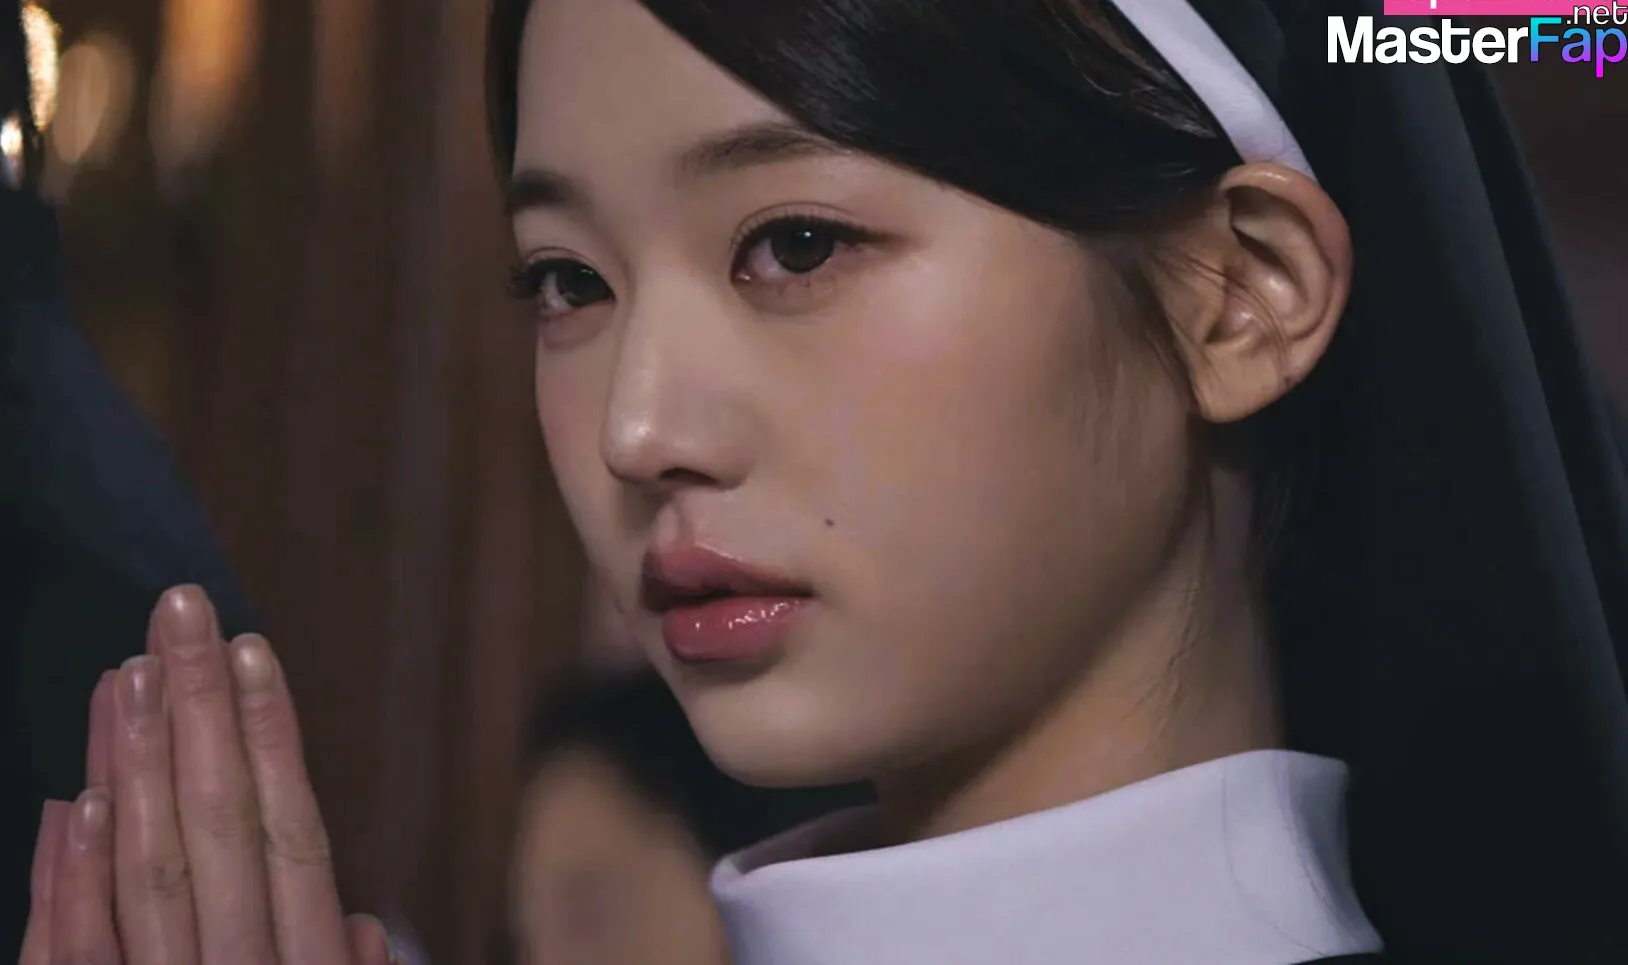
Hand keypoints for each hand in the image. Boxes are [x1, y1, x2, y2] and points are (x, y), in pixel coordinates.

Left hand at [19, 585, 397, 964]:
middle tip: (183, 613)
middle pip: (221, 825)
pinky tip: (73, 801)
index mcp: (307, 962)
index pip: (294, 831)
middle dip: (202, 709)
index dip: (273, 737)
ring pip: (151, 871)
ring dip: (137, 765)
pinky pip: (83, 954)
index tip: (251, 651)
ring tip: (132, 669)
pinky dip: (75, 880)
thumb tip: (366, 928)